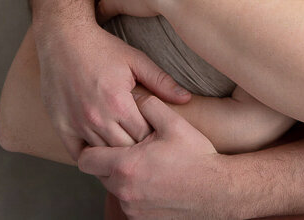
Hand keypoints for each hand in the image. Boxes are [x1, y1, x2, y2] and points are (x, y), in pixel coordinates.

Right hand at [34, 19, 190, 158]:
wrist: (63, 39)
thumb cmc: (102, 48)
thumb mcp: (135, 60)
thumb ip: (161, 81)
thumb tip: (186, 98)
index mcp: (118, 102)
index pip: (144, 135)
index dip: (153, 137)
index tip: (158, 135)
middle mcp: (97, 117)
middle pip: (125, 150)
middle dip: (137, 149)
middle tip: (145, 147)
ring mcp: (77, 123)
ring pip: (102, 155)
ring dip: (115, 155)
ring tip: (127, 152)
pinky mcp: (61, 126)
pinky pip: (78, 155)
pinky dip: (91, 158)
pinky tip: (102, 152)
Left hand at [78, 93, 231, 218]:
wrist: (217, 192)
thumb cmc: (196, 158)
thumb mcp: (174, 124)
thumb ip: (149, 106)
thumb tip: (134, 96)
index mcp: (126, 165)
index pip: (86, 159)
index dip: (93, 148)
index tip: (107, 141)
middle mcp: (123, 191)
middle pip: (99, 175)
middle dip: (110, 162)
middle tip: (132, 151)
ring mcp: (132, 209)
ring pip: (114, 190)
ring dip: (123, 178)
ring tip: (147, 166)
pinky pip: (128, 203)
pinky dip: (136, 193)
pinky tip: (155, 182)